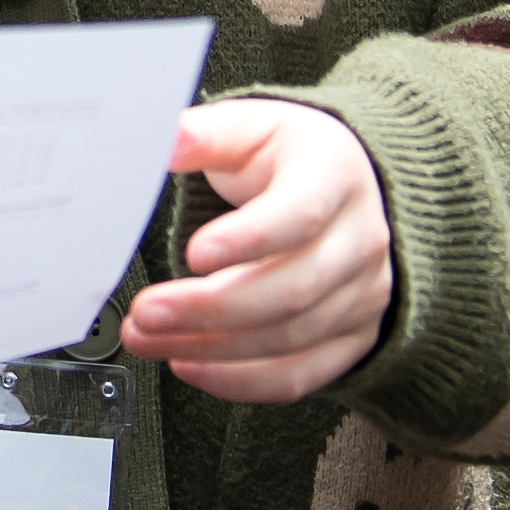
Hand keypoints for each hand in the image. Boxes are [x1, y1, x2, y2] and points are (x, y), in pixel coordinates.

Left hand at [120, 101, 394, 401]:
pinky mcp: (351, 338)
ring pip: (289, 339)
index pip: (301, 215)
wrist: (347, 192)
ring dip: (210, 348)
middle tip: (147, 311)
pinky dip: (239, 381)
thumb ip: (205, 134)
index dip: (248, 240)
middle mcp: (360, 239)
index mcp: (336, 174)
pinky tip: (189, 365)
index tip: (193, 252)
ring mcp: (362, 295)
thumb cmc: (289, 160)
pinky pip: (298, 376)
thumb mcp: (250, 128)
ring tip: (148, 337)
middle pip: (293, 289)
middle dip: (210, 308)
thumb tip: (162, 140)